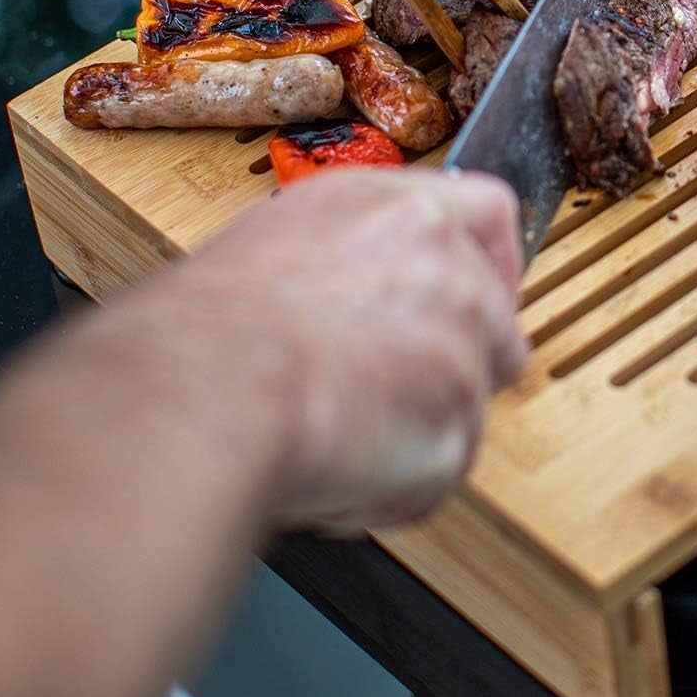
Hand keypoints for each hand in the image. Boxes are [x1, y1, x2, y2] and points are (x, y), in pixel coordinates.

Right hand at [151, 169, 528, 532]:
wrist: (200, 392)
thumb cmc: (207, 326)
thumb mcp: (283, 238)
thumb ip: (357, 252)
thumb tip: (367, 282)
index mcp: (405, 213)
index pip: (490, 213)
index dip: (489, 259)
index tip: (476, 290)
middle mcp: (450, 272)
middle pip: (496, 318)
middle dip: (452, 359)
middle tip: (386, 387)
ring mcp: (463, 352)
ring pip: (463, 402)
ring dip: (410, 426)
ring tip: (330, 428)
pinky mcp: (456, 431)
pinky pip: (436, 469)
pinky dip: (391, 484)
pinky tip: (330, 466)